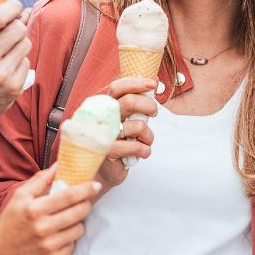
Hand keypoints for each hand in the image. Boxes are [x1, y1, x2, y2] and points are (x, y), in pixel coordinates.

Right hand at [0, 0, 30, 131]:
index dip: (11, 6)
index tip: (14, 5)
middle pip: (18, 28)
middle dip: (17, 24)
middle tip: (11, 26)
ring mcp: (1, 75)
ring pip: (25, 43)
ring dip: (19, 41)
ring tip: (7, 47)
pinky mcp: (14, 87)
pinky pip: (27, 61)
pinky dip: (20, 60)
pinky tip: (7, 64)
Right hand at [0, 166, 97, 254]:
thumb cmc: (9, 222)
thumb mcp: (19, 197)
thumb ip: (40, 180)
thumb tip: (59, 165)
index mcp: (34, 209)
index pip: (69, 196)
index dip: (86, 189)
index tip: (95, 185)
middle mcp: (43, 228)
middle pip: (79, 212)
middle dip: (85, 204)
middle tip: (82, 201)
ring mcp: (48, 246)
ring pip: (79, 229)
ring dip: (77, 222)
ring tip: (66, 219)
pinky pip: (72, 245)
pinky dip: (69, 238)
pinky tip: (59, 235)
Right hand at [93, 77, 156, 193]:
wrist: (104, 172)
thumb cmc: (117, 143)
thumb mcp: (124, 120)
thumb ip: (133, 105)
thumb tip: (151, 85)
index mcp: (103, 106)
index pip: (117, 87)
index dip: (136, 83)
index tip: (153, 84)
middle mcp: (100, 117)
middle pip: (129, 102)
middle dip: (148, 106)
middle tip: (153, 113)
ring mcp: (103, 134)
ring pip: (137, 126)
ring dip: (149, 135)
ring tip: (145, 141)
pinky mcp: (108, 151)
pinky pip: (136, 146)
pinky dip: (145, 150)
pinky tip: (142, 153)